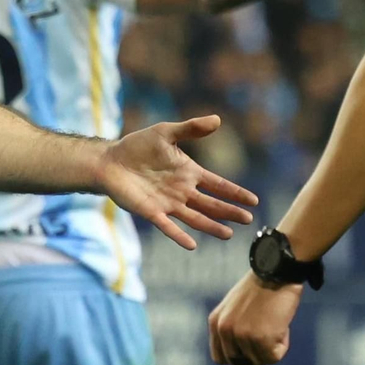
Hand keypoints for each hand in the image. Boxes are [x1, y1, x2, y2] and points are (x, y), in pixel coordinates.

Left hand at [97, 116, 256, 249]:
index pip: (217, 184)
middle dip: (229, 211)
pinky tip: (192, 245)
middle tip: (248, 219)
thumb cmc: (138, 146)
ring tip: (229, 235)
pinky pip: (168, 227)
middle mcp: (182, 191)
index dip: (235, 192)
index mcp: (189, 172)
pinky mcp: (152, 212)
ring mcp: (168, 203)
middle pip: (211, 204)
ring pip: (195, 218)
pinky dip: (179, 236)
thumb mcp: (166, 132)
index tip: (253, 201)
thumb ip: (191, 129)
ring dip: (211, 226)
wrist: (111, 161)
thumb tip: (217, 119)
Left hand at [209, 270, 301, 364]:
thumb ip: (231, 328)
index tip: (251, 347)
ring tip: (275, 322)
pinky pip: (274, 358)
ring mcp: (241, 335)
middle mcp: (224, 330)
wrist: (277, 270)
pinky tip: (282, 325)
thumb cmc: (262, 286)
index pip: (220, 358)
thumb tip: (239, 356)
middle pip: (239, 363)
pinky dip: (282, 345)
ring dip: (271, 347)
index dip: (238, 357)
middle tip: (267, 333)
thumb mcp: (235, 307)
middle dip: (255, 354)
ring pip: (259, 361)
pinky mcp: (260, 339)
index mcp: (215, 322)